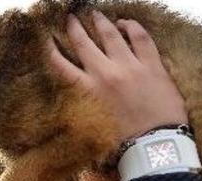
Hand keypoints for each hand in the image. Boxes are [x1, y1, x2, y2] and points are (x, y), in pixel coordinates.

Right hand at [49, 11, 187, 139]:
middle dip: (74, 29)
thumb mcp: (93, 129)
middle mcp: (105, 74)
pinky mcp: (152, 65)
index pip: (63, 67)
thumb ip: (83, 113)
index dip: (52, 52)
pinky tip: (125, 22)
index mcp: (88, 92)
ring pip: (110, 35)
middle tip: (70, 18)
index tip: (47, 41)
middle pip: (84, 44)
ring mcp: (129, 66)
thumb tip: (73, 111)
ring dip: (100, 22)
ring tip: (93, 13)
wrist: (154, 146)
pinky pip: (141, 37)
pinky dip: (131, 27)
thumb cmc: (123, 145)